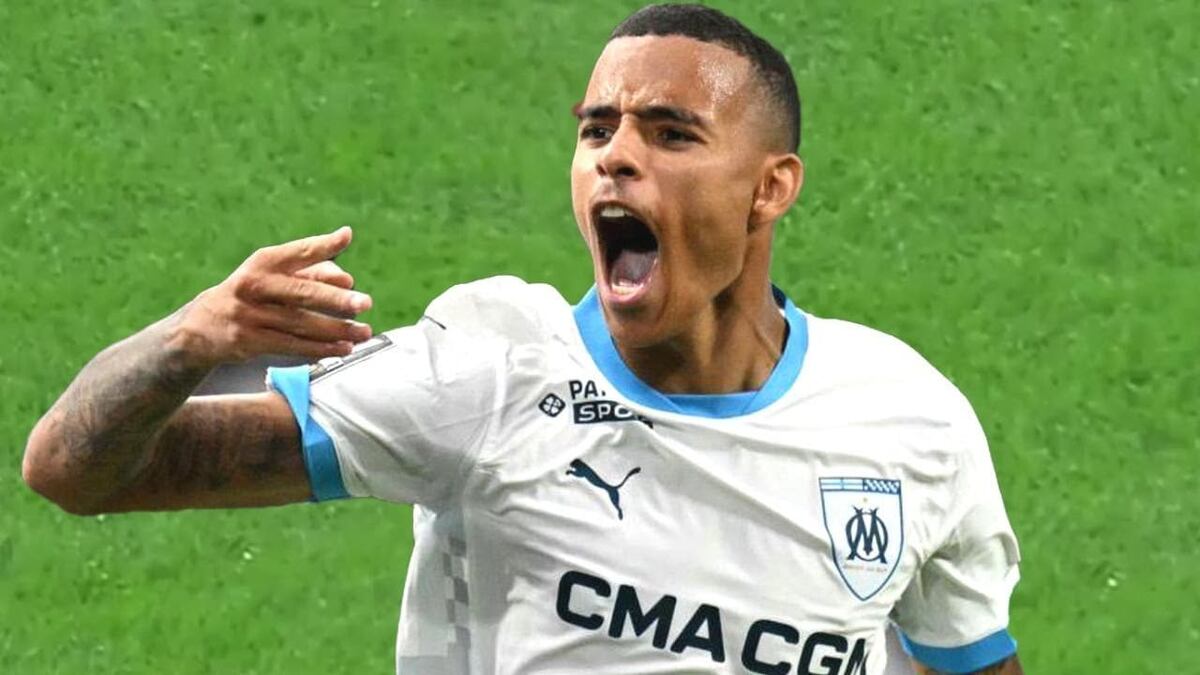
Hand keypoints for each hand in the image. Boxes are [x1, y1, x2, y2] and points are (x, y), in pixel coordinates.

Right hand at [172, 227, 373, 368]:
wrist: (201, 327)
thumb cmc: (250, 295)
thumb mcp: (272, 276)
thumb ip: (310, 272)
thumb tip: (347, 279)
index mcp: (262, 263)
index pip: (296, 252)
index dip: (321, 245)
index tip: (346, 237)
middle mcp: (254, 286)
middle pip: (301, 293)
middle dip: (336, 299)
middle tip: (365, 303)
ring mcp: (250, 315)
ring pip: (301, 324)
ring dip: (336, 330)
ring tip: (363, 332)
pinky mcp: (249, 342)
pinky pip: (292, 346)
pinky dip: (320, 349)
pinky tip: (343, 348)